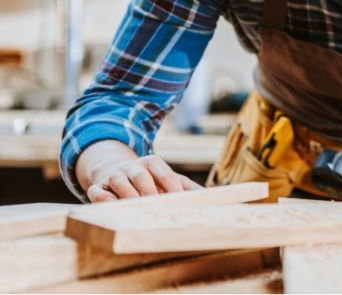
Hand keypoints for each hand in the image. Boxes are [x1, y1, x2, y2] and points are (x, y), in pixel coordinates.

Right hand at [77, 140, 200, 201]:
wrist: (113, 168)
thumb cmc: (148, 178)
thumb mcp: (168, 178)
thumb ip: (187, 187)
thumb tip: (211, 197)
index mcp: (153, 163)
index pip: (167, 175)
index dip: (174, 189)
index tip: (181, 203)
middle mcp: (134, 167)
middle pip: (143, 177)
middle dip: (150, 192)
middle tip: (158, 208)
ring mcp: (115, 175)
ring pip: (120, 182)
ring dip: (129, 196)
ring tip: (137, 210)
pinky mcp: (98, 186)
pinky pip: (97, 191)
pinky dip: (102, 199)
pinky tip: (110, 208)